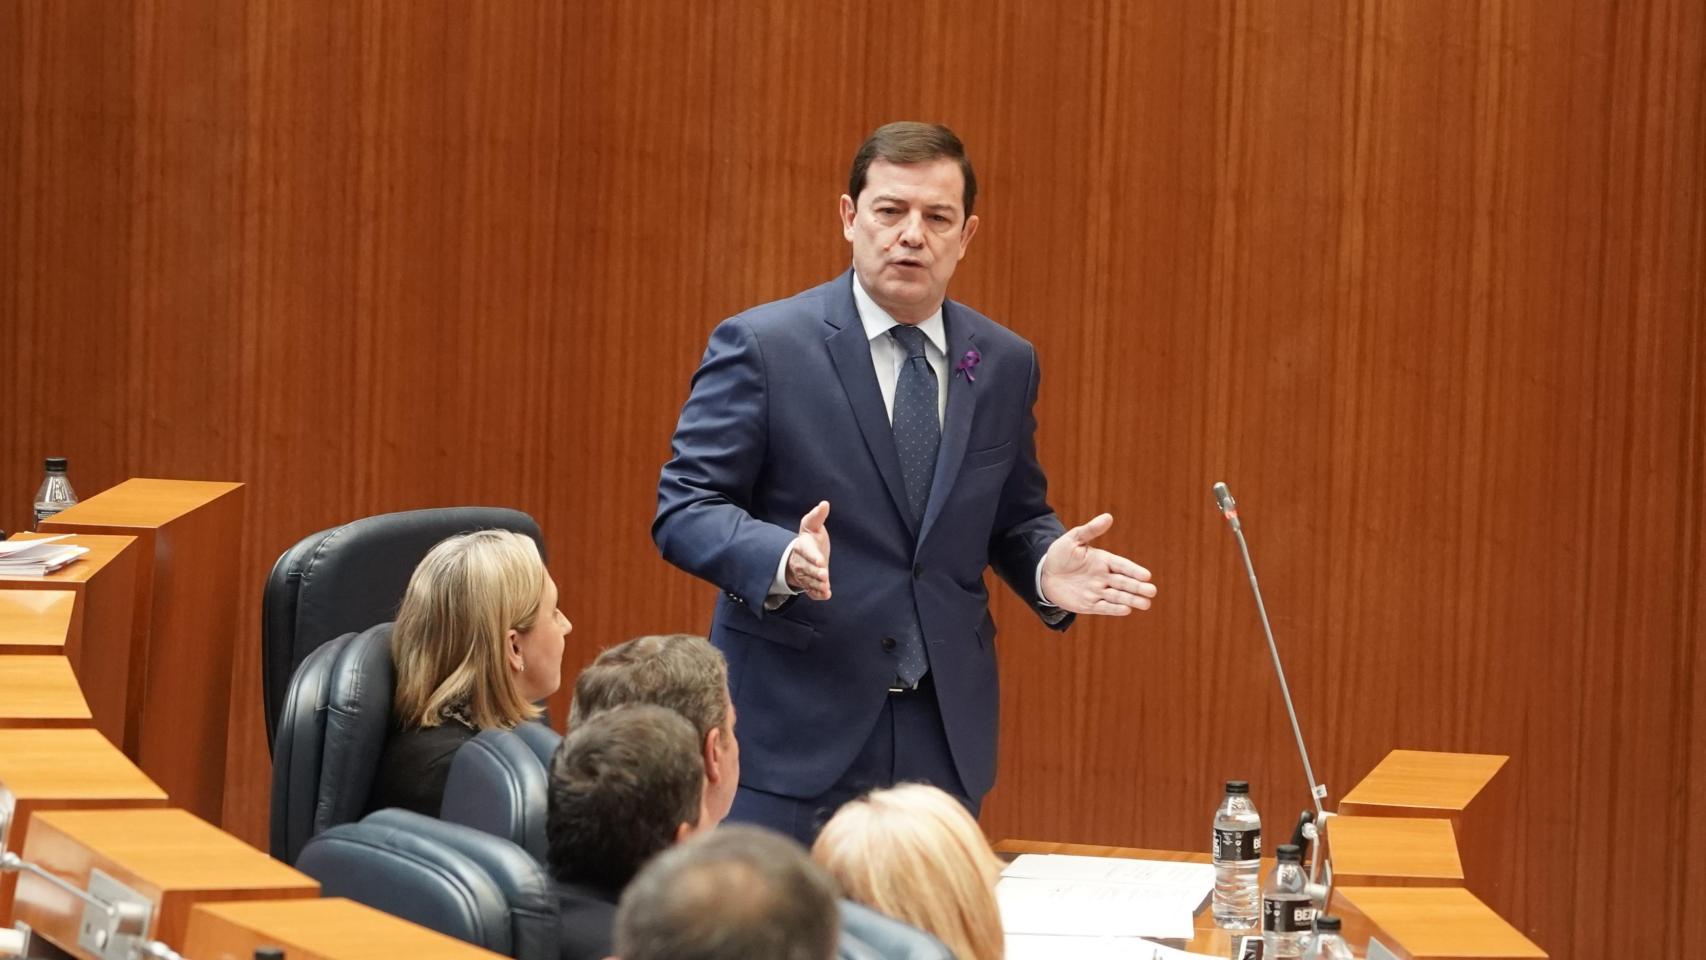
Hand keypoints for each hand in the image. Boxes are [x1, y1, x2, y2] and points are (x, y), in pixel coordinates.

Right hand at [785, 500, 831, 600]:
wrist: (802, 555)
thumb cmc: (811, 538)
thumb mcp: (813, 525)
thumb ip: (817, 516)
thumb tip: (824, 503)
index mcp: (801, 546)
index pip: (806, 552)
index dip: (812, 557)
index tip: (821, 561)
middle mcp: (800, 562)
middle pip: (807, 568)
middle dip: (815, 573)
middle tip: (824, 575)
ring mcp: (804, 574)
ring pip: (809, 581)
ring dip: (817, 585)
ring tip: (825, 587)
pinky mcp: (809, 584)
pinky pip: (811, 591)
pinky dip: (817, 594)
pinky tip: (826, 595)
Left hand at [1039, 513, 1155, 615]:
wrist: (1044, 574)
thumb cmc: (1060, 554)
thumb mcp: (1074, 539)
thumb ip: (1091, 530)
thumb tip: (1108, 517)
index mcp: (1103, 560)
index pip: (1122, 566)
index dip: (1134, 571)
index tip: (1146, 575)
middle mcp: (1104, 577)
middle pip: (1124, 583)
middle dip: (1138, 587)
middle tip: (1152, 591)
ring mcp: (1097, 591)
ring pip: (1117, 596)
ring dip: (1132, 600)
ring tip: (1146, 604)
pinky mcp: (1088, 604)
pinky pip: (1103, 607)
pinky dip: (1114, 609)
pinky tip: (1126, 610)